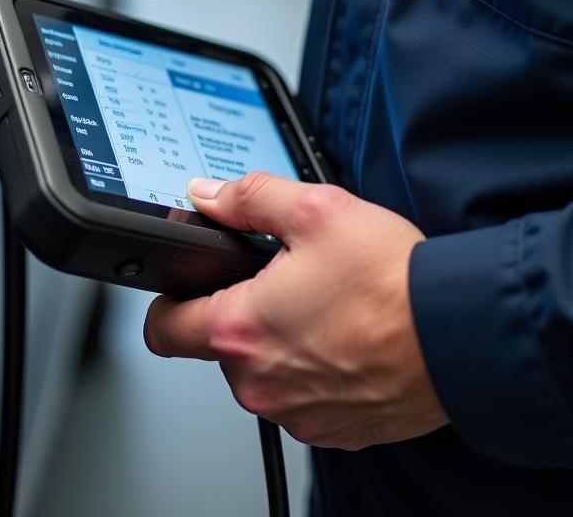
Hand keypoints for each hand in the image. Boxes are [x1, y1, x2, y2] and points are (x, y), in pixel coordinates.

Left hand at [144, 173, 448, 449]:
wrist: (464, 336)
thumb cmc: (393, 281)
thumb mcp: (314, 210)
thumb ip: (247, 198)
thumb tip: (207, 195)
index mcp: (240, 331)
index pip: (161, 329)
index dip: (167, 302)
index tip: (183, 290)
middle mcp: (260, 384)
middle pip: (219, 345)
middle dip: (242, 312)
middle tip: (284, 281)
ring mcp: (298, 415)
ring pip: (263, 372)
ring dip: (281, 342)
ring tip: (325, 307)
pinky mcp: (335, 431)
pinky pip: (303, 397)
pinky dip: (315, 370)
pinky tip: (347, 337)